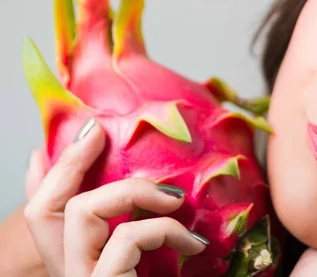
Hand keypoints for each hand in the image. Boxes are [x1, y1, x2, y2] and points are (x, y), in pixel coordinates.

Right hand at [23, 119, 207, 276]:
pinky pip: (126, 240)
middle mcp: (69, 275)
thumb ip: (128, 234)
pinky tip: (195, 244)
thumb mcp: (143, 265)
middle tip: (100, 135)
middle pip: (45, 211)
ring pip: (81, 213)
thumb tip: (145, 195)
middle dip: (72, 165)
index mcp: (75, 266)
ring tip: (175, 201)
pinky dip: (165, 230)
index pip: (41, 215)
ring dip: (134, 192)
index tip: (76, 134)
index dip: (49, 173)